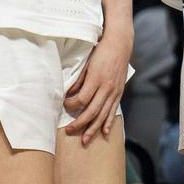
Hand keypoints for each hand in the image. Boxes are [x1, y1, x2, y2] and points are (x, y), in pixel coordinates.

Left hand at [63, 26, 132, 141]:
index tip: (63, 106)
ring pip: (103, 115)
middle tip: (69, 131)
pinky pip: (113, 110)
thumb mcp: (86, 63)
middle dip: (79, 123)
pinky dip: (108, 122)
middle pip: (91, 111)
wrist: (120, 43)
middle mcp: (106, 87)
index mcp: (96, 79)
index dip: (71, 106)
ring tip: (84, 140)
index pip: (81, 99)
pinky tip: (104, 132)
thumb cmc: (101, 51)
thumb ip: (79, 80)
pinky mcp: (119, 92)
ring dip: (93, 128)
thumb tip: (69, 94)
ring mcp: (114, 91)